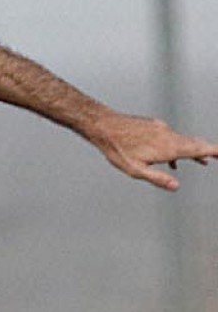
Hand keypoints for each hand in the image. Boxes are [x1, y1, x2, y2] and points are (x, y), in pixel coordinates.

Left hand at [86, 112, 217, 190]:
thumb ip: (157, 178)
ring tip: (201, 161)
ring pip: (182, 140)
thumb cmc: (117, 149)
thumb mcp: (135, 170)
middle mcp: (168, 135)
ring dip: (192, 151)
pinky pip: (171, 137)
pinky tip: (171, 159)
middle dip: (208, 151)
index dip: (213, 151)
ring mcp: (161, 129)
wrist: (104, 125)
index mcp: (168, 147)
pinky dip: (177, 147)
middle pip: (194, 143)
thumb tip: (176, 186)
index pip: (198, 149)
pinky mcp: (154, 126)